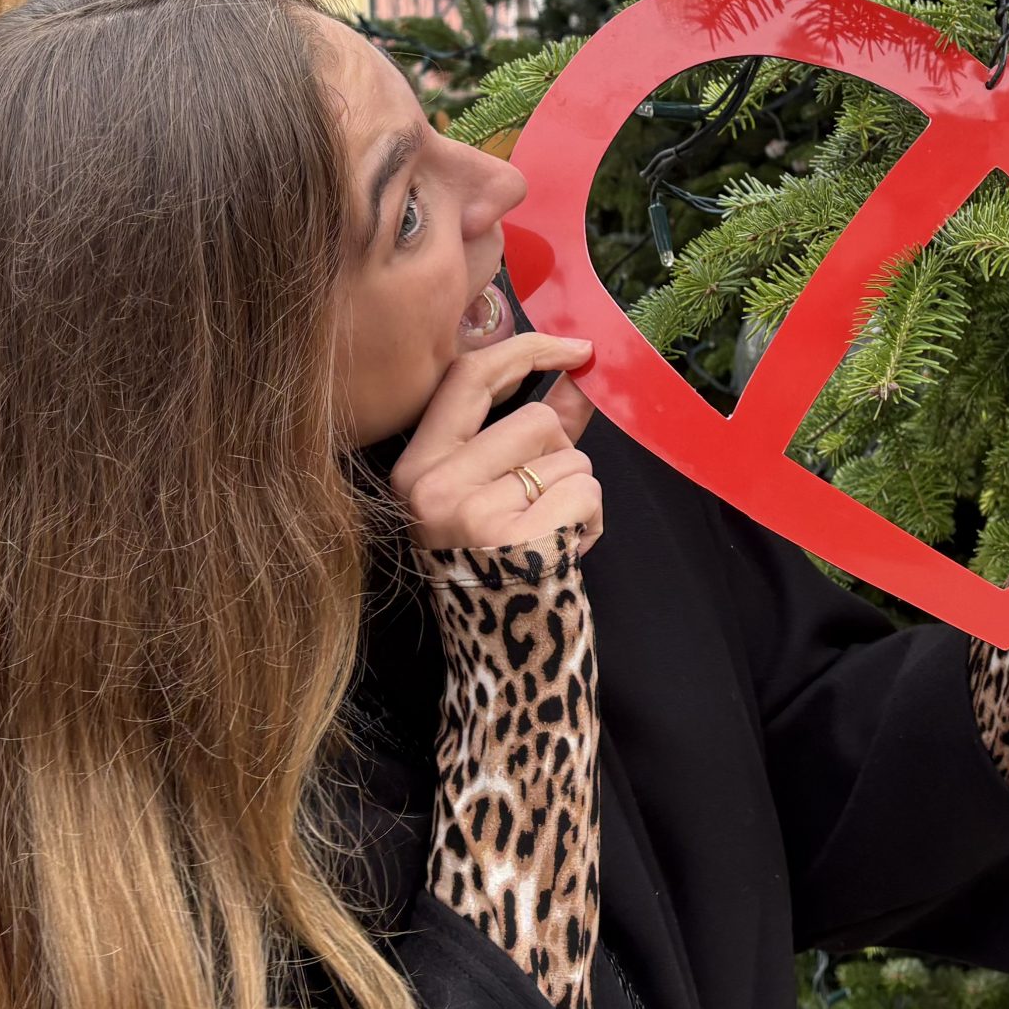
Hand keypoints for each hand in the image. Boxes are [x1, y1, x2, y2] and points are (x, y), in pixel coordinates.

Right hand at [391, 332, 603, 555]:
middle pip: (535, 420)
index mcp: (415, 468)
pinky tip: (565, 552)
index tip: (577, 348)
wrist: (502, 659)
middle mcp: (432, 486)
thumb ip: (534, 433)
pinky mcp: (516, 537)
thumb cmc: (500, 571)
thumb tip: (577, 375)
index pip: (468, 378)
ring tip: (549, 537)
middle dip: (561, 459)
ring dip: (578, 494)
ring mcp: (471, 511)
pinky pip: (586, 491)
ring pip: (568, 457)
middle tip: (542, 508)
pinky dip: (592, 520)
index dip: (527, 351)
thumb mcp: (495, 496)